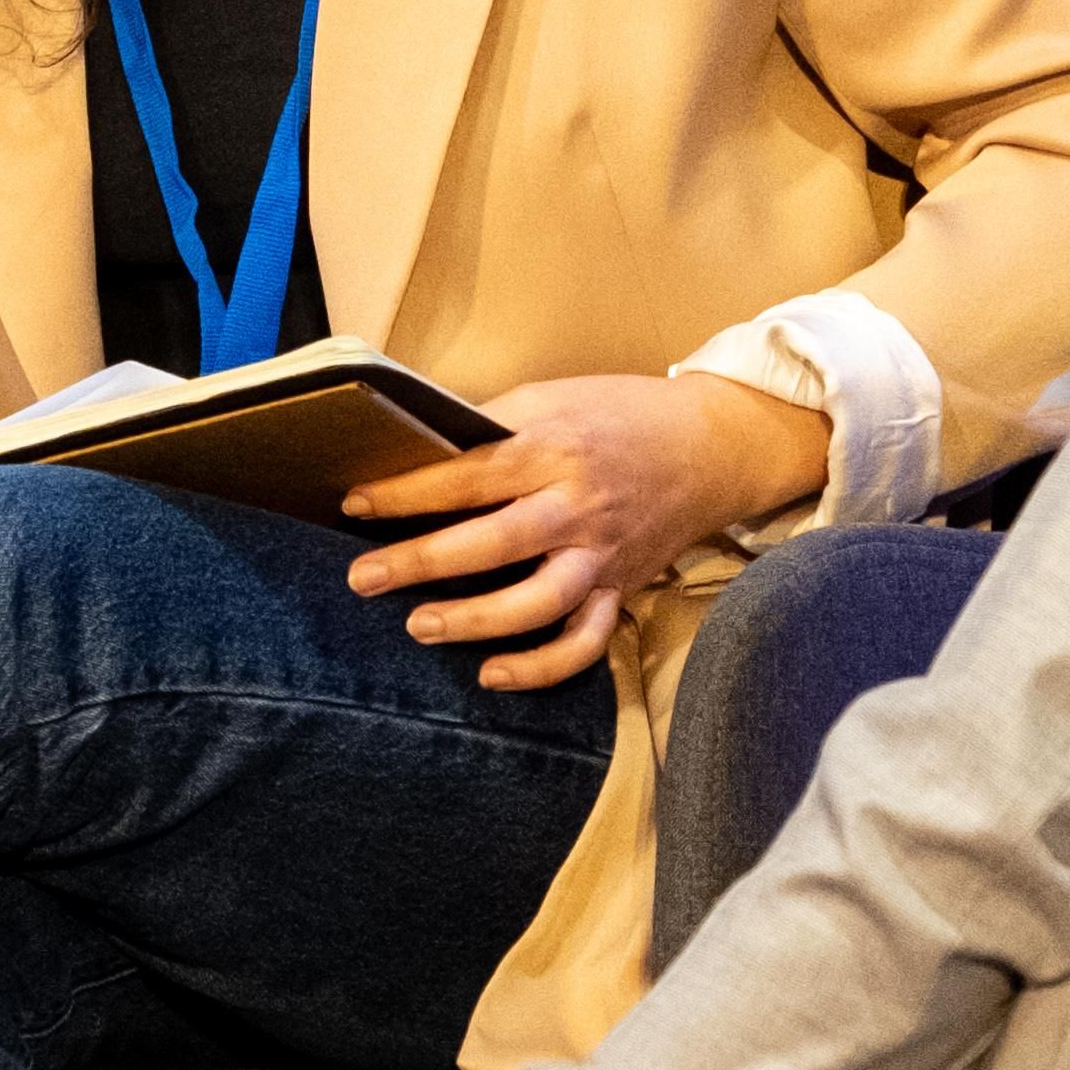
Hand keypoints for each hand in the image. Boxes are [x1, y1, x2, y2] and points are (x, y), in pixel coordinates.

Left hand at [341, 368, 827, 691]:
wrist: (713, 444)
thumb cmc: (622, 413)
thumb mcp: (554, 395)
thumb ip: (492, 422)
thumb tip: (418, 441)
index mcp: (554, 446)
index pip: (468, 475)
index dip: (407, 492)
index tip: (355, 504)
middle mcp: (578, 505)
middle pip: (493, 542)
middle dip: (422, 562)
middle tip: (363, 578)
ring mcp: (602, 554)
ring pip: (539, 602)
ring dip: (476, 621)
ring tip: (419, 627)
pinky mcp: (621, 588)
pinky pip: (584, 642)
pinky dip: (541, 668)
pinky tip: (492, 674)